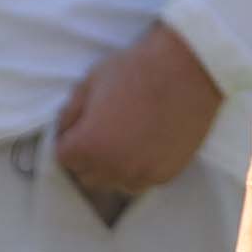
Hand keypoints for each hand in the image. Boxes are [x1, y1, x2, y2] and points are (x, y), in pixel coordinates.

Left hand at [51, 25, 220, 222]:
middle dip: (86, 157)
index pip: (63, 157)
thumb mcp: (90, 82)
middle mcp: (113, 167)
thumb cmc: (136, 69)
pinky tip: (143, 145)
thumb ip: (70, 113)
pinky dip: (138, 169)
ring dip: (112, 167)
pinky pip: (141, 182)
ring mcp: (141, 174)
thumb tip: (64, 131)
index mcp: (88, 146)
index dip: (69, 138)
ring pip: (114, 183)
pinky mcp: (166, 174)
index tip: (81, 125)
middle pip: (86, 175)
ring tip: (122, 141)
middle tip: (100, 132)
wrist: (188, 68)